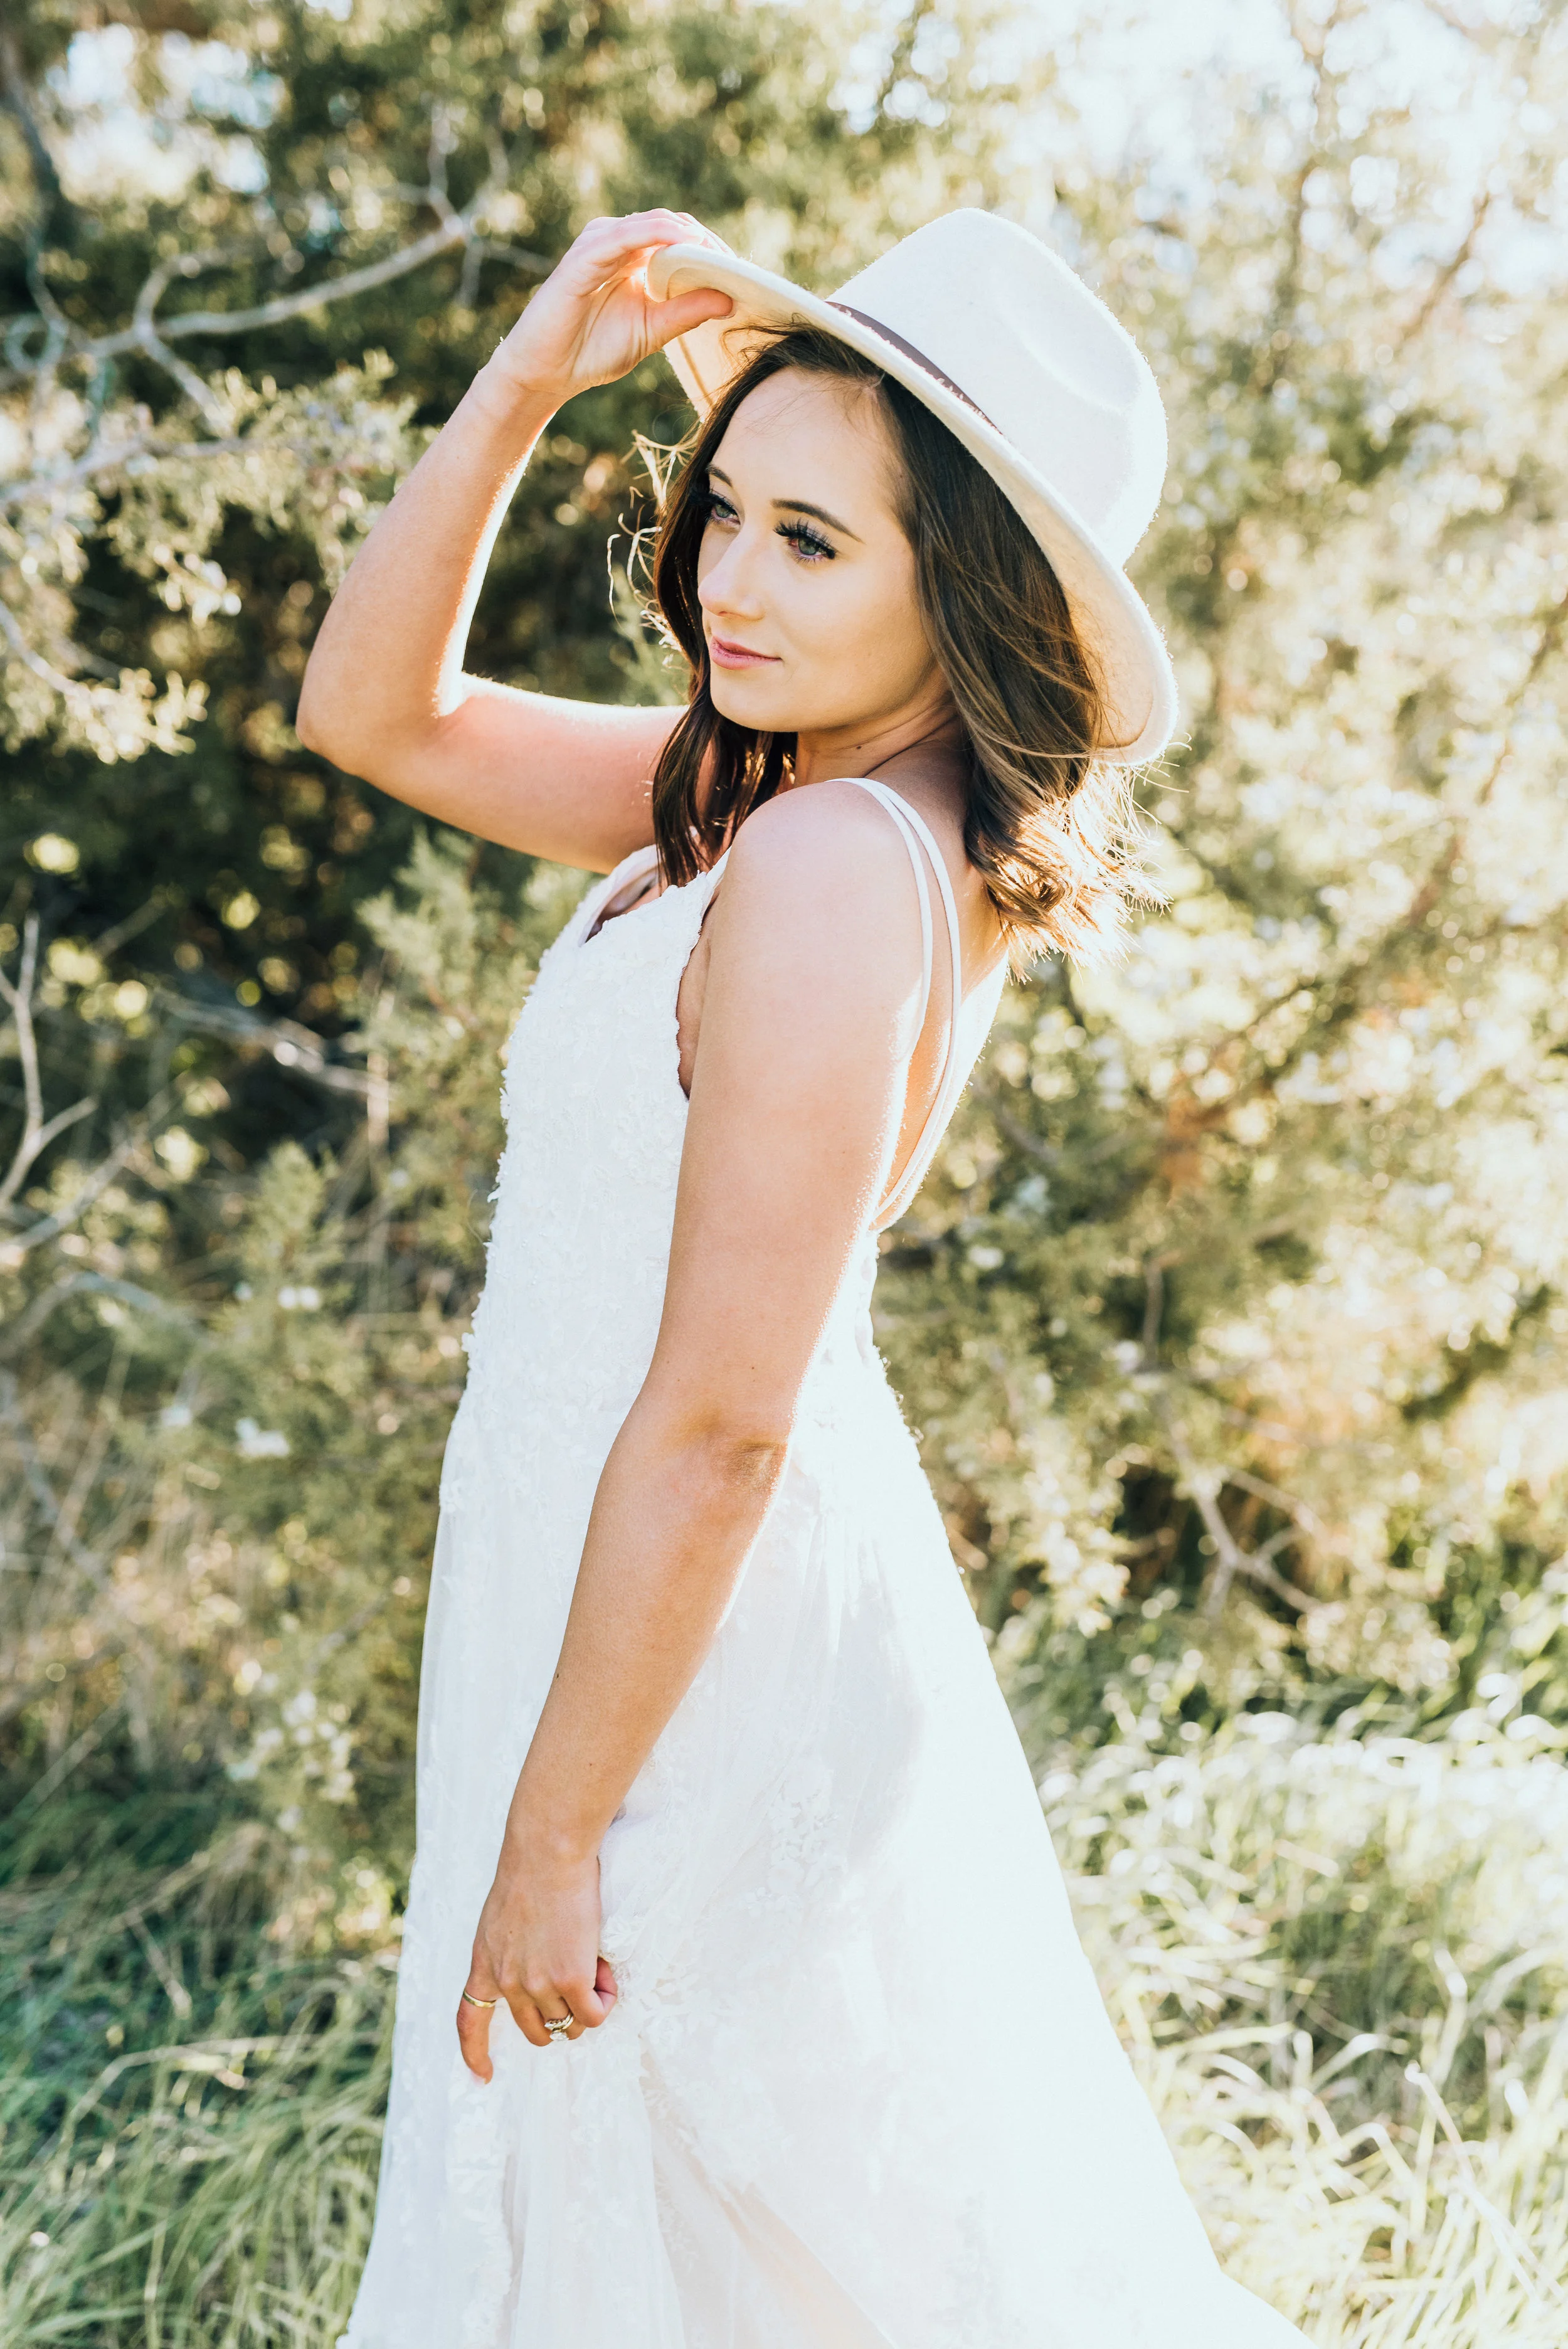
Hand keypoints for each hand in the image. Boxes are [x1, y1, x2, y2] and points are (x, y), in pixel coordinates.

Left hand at [457, 1835, 617, 2077]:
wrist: (548, 1850)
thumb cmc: (533, 1869)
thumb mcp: (502, 1917)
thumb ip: (511, 1950)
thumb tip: (537, 1975)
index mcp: (485, 1962)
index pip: (470, 2020)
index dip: (476, 2053)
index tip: (483, 2076)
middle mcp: (507, 1981)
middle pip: (536, 2031)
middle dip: (561, 2018)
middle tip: (581, 1983)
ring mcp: (537, 1984)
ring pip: (568, 2023)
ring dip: (588, 2003)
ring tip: (596, 1964)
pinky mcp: (569, 1978)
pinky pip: (593, 2013)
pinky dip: (605, 2001)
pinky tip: (607, 1975)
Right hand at [487, 208, 732, 408]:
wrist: (547, 372)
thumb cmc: (593, 351)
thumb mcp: (652, 331)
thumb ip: (686, 312)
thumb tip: (730, 298)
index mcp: (634, 257)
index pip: (680, 238)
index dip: (712, 250)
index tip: (742, 270)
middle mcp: (617, 242)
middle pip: (671, 225)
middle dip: (707, 242)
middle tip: (737, 264)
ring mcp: (598, 245)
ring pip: (652, 224)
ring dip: (688, 235)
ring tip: (718, 254)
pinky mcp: (583, 257)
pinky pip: (624, 236)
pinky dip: (656, 234)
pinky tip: (684, 243)